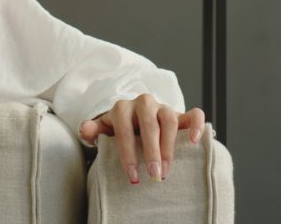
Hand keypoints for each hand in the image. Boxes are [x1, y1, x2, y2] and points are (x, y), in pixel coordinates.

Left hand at [78, 94, 205, 184]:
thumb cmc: (120, 130)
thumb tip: (85, 129)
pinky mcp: (180, 113)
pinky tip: (194, 141)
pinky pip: (193, 114)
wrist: (136, 120)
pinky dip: (196, 125)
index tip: (132, 176)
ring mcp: (163, 107)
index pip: (124, 127)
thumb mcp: (105, 130)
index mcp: (122, 108)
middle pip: (149, 123)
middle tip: (154, 175)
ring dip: (168, 146)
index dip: (128, 152)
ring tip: (166, 170)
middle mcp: (143, 103)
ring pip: (169, 119)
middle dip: (151, 151)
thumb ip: (94, 130)